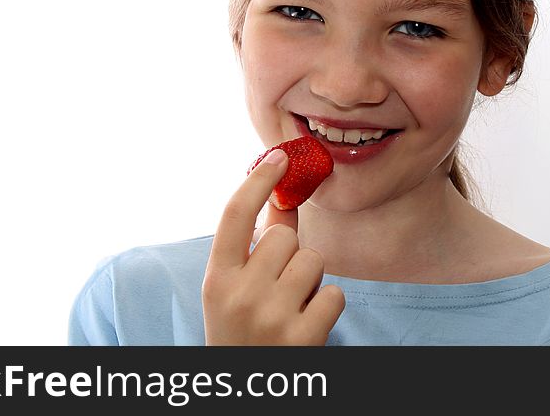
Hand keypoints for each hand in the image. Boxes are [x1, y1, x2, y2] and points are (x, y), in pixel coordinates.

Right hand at [202, 148, 344, 344]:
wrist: (245, 392)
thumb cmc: (240, 333)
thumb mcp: (234, 290)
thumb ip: (257, 244)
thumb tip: (284, 197)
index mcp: (216, 278)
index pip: (234, 214)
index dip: (258, 181)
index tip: (279, 157)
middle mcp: (239, 294)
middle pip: (284, 237)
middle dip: (289, 254)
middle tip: (276, 286)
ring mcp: (270, 317)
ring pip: (313, 261)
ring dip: (309, 281)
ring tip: (290, 308)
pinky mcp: (303, 338)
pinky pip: (334, 293)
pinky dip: (326, 307)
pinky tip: (306, 325)